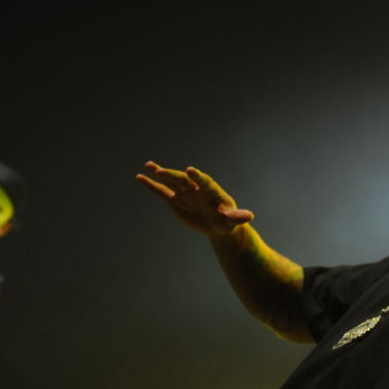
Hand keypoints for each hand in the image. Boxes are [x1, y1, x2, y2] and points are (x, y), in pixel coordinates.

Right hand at [135, 162, 254, 234]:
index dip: (197, 176)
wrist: (218, 224)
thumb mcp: (232, 220)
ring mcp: (184, 193)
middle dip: (173, 176)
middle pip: (183, 180)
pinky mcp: (175, 200)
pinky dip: (151, 185)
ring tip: (148, 165)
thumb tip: (249, 217)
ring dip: (160, 174)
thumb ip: (237, 217)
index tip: (190, 170)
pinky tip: (139, 177)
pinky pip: (161, 191)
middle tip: (161, 171)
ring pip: (171, 182)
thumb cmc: (227, 220)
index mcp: (210, 191)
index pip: (204, 181)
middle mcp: (196, 188)